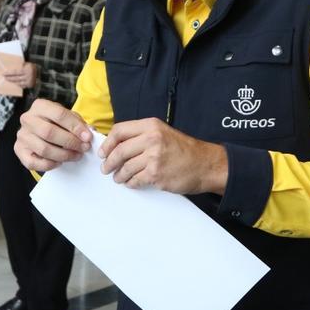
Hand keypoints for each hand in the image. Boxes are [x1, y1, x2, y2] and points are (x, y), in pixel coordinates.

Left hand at [4, 62, 37, 88]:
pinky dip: (18, 85)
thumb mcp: (27, 64)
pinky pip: (22, 86)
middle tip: (4, 77)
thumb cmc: (33, 67)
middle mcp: (28, 76)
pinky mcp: (30, 85)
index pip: (15, 72)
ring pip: (18, 83)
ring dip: (12, 82)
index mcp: (26, 70)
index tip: (4, 73)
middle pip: (16, 78)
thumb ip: (21, 65)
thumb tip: (12, 66)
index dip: (9, 73)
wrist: (41, 73)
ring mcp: (29, 82)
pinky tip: (15, 83)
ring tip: (8, 80)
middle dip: (9, 78)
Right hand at [14, 99, 91, 170]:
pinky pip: (34, 162)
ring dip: (64, 155)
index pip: (59, 114)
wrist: (39, 130)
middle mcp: (28, 119)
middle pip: (49, 132)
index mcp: (40, 106)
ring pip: (43, 149)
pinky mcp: (19, 150)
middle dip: (70, 142)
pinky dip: (49, 164)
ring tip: (76, 156)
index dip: (75, 127)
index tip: (88, 137)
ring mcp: (22, 135)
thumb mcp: (68, 117)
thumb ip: (78, 123)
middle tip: (84, 148)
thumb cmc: (56, 123)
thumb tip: (89, 133)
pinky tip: (60, 162)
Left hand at [99, 118, 228, 194]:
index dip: (108, 143)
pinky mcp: (156, 175)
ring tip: (118, 177)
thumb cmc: (185, 150)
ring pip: (125, 167)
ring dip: (118, 175)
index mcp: (151, 126)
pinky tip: (131, 182)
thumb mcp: (163, 133)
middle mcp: (152, 139)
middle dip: (109, 162)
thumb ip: (142, 136)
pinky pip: (135, 180)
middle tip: (106, 168)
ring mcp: (154, 158)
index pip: (120, 131)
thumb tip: (117, 144)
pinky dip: (130, 183)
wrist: (205, 164)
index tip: (104, 152)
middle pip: (119, 151)